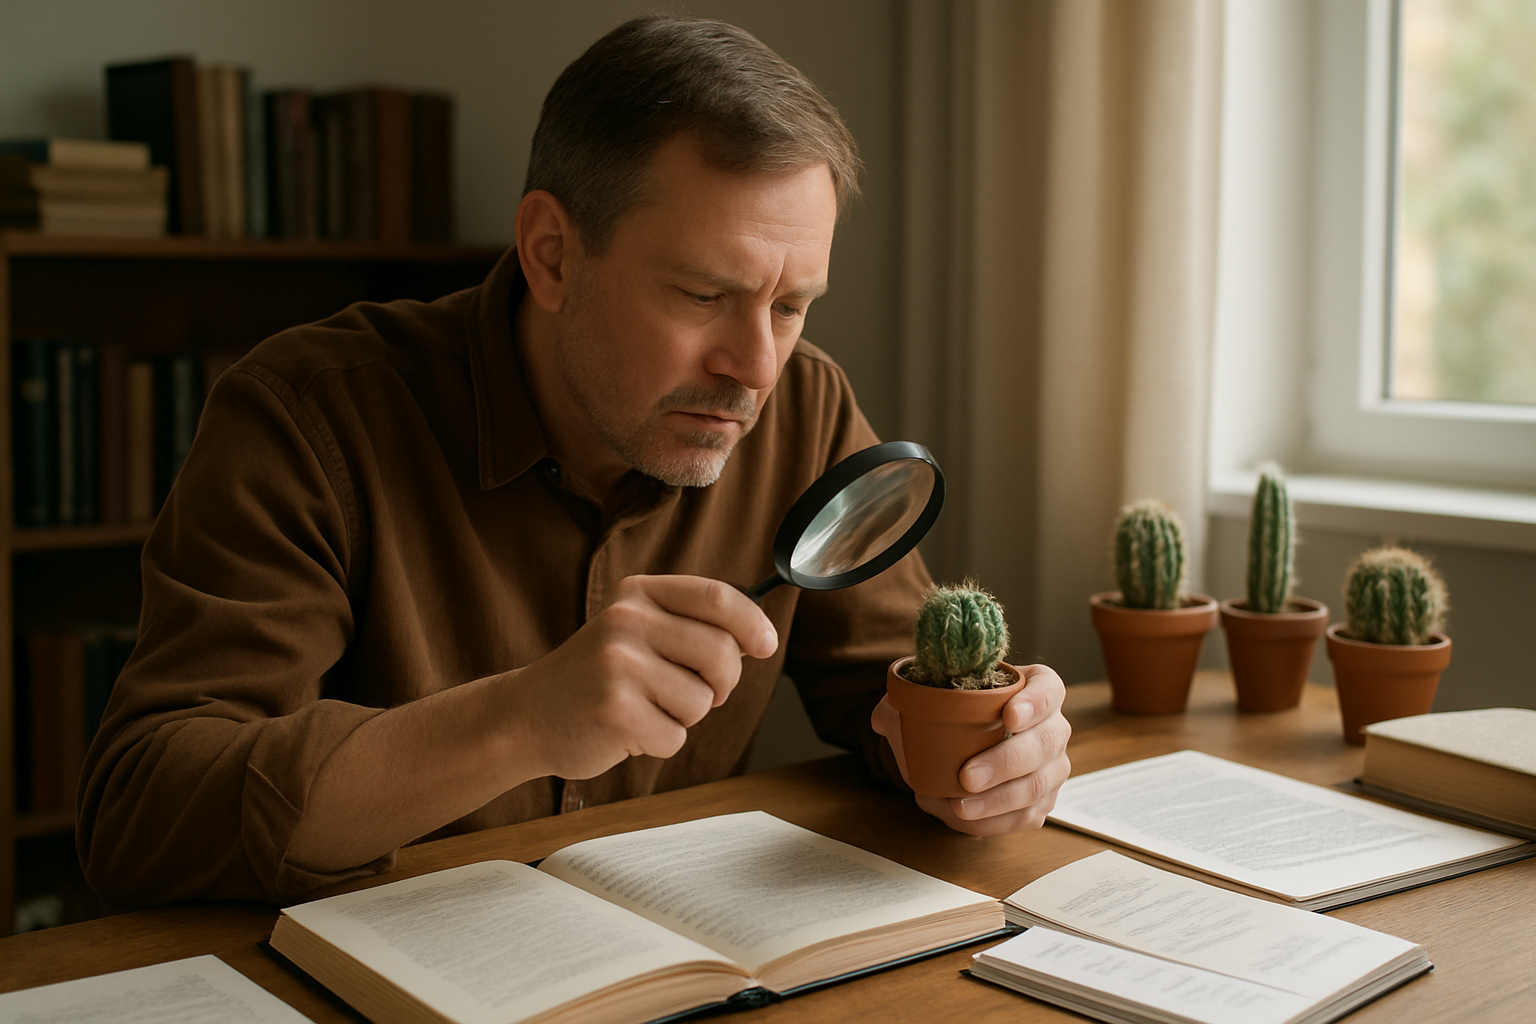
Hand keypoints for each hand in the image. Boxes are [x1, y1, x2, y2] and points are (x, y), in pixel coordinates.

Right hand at [501, 575, 778, 780]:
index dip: (752, 623)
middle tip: (696, 693)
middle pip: (721, 653)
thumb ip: (689, 625)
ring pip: (702, 701)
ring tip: (645, 708)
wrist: (527, 716)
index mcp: (637, 594)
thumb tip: (759, 637)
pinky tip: (627, 730)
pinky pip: (675, 737)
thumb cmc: (596, 677)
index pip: (717, 597)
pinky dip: (659, 742)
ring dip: (684, 716)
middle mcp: (626, 621)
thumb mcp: (635, 630)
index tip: (766, 646)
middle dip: (722, 683)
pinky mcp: (614, 711)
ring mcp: (618, 665)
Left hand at [871, 663, 1070, 835]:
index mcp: (1036, 690)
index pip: (1048, 690)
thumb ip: (905, 702)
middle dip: (1005, 763)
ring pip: (1037, 787)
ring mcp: (1051, 768)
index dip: (1035, 703)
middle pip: (1044, 744)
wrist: (960, 749)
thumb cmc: (956, 716)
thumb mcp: (930, 699)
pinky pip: (1024, 817)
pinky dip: (992, 821)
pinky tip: (964, 817)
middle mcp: (1052, 728)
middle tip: (967, 776)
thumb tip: (886, 717)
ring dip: (997, 801)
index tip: (1009, 715)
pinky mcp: (1040, 802)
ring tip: (959, 806)